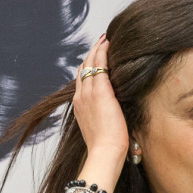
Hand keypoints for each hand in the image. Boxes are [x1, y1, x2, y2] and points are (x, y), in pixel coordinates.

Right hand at [73, 35, 129, 167]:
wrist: (104, 153)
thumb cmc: (106, 148)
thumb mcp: (100, 130)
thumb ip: (102, 118)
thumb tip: (113, 116)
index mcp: (80, 107)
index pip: (82, 81)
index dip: (87, 68)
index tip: (95, 59)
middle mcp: (80, 97)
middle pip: (83, 69)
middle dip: (91, 55)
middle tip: (100, 43)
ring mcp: (89, 94)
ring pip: (90, 64)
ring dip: (97, 50)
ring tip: (105, 39)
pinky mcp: (101, 92)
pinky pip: (100, 65)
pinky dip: (103, 53)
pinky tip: (109, 44)